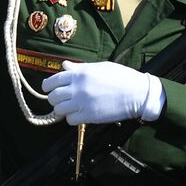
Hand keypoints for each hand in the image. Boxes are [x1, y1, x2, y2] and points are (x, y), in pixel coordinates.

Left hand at [42, 60, 164, 124]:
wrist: (138, 93)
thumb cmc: (121, 77)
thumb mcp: (100, 67)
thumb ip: (79, 68)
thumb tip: (64, 65)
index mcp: (80, 74)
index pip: (52, 81)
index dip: (47, 87)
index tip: (49, 89)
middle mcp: (78, 87)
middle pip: (53, 97)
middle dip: (55, 99)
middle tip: (62, 100)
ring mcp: (82, 102)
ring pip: (59, 109)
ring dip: (62, 109)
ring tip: (70, 108)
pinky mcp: (89, 116)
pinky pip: (70, 120)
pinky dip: (72, 118)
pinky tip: (79, 115)